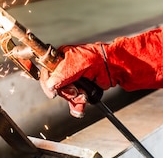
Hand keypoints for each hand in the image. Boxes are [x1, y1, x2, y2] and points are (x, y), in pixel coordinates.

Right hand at [39, 27, 162, 116]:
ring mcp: (75, 79)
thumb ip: (61, 73)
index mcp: (61, 57)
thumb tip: (50, 85)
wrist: (115, 67)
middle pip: (56, 86)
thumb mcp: (76, 63)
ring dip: (74, 99)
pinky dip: (78, 104)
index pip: (46, 71)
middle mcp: (66, 68)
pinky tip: (84, 102)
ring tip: (83, 96)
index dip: (48, 83)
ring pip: (65, 95)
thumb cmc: (98, 58)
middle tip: (75, 91)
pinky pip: (74, 101)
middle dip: (66, 92)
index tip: (52, 92)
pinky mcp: (83, 89)